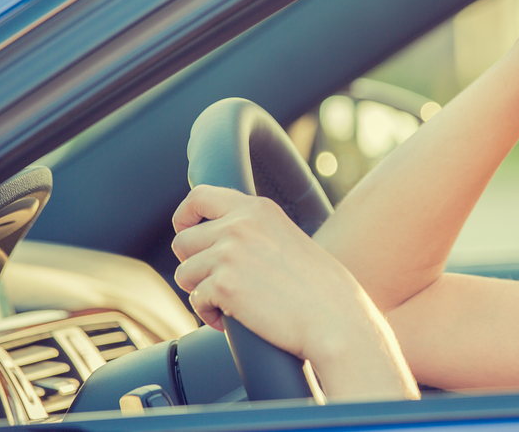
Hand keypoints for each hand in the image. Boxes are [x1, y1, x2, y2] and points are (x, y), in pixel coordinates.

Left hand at [171, 185, 419, 399]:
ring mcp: (229, 253)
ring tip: (229, 304)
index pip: (200, 197)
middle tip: (215, 283)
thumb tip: (216, 240)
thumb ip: (254, 231)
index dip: (184, 217)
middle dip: (193, 265)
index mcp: (258, 209)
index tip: (186, 233)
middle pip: (183, 241)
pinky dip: (209, 316)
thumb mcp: (287, 238)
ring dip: (201, 292)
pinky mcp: (224, 285)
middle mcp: (240, 224)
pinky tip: (233, 320)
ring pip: (184, 273)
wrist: (335, 318)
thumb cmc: (320, 288)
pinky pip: (196, 301)